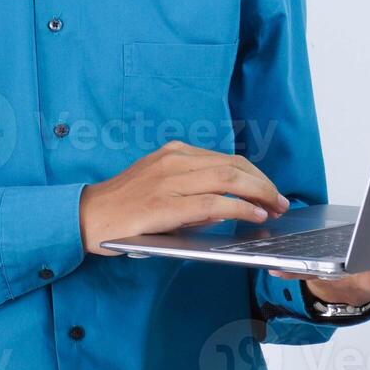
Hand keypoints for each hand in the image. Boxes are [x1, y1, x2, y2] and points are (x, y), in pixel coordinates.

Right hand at [80, 140, 289, 254]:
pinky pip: (214, 202)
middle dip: (264, 184)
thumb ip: (192, 190)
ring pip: (229, 179)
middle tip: (282, 202)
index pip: (227, 159)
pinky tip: (254, 214)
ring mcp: (171, 180)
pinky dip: (240, 207)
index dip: (256, 175)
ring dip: (259, 194)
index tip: (271, 191)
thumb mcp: (160, 186)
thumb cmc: (124, 207)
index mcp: (174, 152)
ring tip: (275, 209)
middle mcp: (175, 160)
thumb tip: (228, 205)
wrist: (88, 216)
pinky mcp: (167, 204)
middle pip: (234, 166)